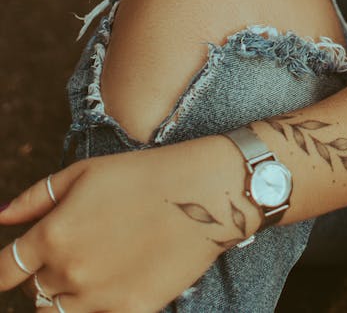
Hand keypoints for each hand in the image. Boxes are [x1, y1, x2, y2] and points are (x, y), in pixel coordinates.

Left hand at [0, 135, 257, 311]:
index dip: (5, 269)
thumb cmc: (142, 174)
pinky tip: (118, 277)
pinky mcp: (129, 312)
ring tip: (96, 265)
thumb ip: (35, 198)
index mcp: (53, 235)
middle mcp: (69, 272)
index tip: (12, 267)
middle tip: (78, 247)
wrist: (203, 193)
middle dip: (47, 273)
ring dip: (67, 294)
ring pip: (60, 312)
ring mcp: (99, 298)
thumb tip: (0, 218)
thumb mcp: (84, 173)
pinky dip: (98, 304)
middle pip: (36, 291)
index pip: (6, 270)